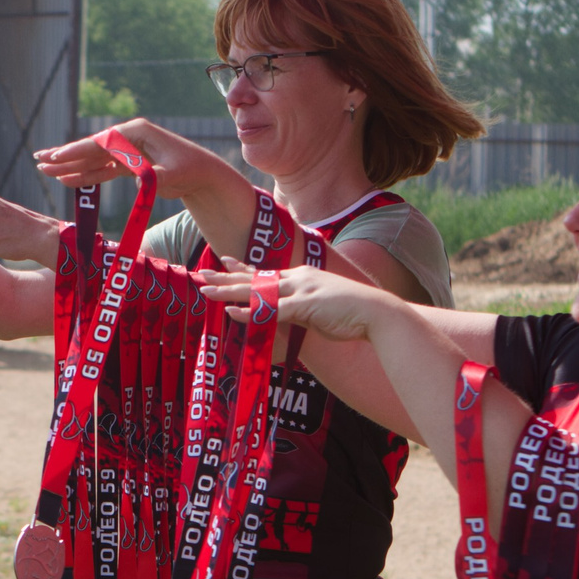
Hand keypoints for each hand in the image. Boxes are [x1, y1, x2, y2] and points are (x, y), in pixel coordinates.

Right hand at [33, 119, 224, 193]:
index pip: (100, 143)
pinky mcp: (127, 164)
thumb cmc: (188, 171)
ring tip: (44, 169)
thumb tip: (133, 177)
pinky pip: (102, 170)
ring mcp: (125, 151)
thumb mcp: (169, 174)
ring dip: (69, 166)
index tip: (56, 158)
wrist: (202, 175)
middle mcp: (127, 138)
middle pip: (90, 148)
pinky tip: (67, 180)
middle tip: (39, 160)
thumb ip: (148, 175)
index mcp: (135, 132)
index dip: (76, 152)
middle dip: (64, 156)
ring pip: (93, 160)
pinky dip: (85, 176)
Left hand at [196, 260, 394, 341]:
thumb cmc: (354, 314)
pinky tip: (232, 312)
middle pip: (255, 277)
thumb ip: (302, 310)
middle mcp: (298, 279)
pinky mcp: (305, 306)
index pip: (266, 272)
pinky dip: (251, 311)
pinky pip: (272, 309)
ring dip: (230, 291)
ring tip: (206, 291)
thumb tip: (288, 316)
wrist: (377, 313)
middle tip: (201, 275)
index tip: (224, 262)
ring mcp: (301, 291)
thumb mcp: (321, 309)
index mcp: (302, 278)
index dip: (243, 268)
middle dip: (226, 277)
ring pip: (258, 290)